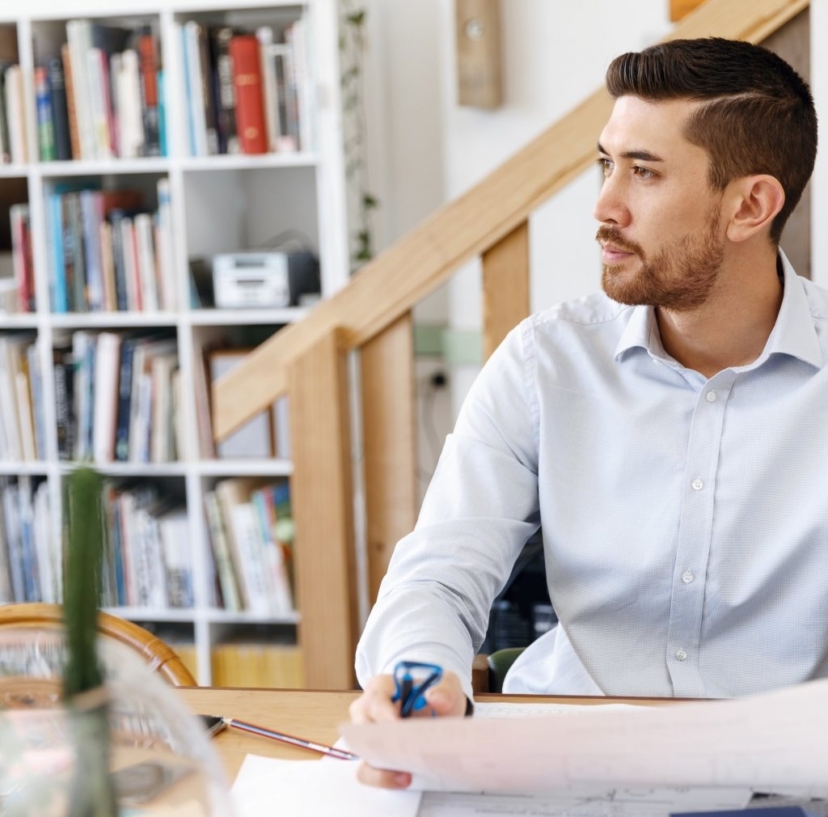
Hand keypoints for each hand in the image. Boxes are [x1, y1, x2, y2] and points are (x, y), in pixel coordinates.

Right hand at [349, 670, 466, 788]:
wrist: (442, 713)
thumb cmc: (437, 695)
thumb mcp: (446, 685)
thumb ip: (444, 690)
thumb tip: (435, 698)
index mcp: (381, 687)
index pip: (375, 699)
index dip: (384, 714)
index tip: (398, 726)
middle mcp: (367, 710)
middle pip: (362, 727)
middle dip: (382, 743)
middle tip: (404, 753)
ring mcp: (366, 735)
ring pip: (362, 752)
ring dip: (381, 764)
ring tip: (406, 773)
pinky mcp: (372, 756)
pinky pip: (367, 771)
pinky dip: (383, 777)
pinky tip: (404, 778)